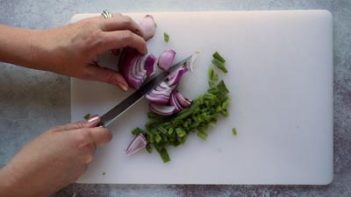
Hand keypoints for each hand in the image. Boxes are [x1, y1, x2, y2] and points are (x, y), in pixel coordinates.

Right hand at [0, 117, 110, 196]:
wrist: (25, 180)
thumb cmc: (35, 154)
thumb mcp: (54, 131)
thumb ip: (77, 126)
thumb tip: (94, 122)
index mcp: (83, 139)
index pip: (106, 134)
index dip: (101, 130)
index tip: (94, 129)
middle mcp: (87, 154)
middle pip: (94, 143)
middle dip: (84, 140)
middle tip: (65, 141)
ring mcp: (84, 166)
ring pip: (87, 154)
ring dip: (78, 152)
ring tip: (58, 152)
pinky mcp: (79, 176)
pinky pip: (80, 164)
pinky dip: (73, 162)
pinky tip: (58, 162)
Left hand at [30, 13, 146, 90]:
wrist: (42, 48)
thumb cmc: (61, 60)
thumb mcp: (87, 73)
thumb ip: (109, 77)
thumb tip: (124, 85)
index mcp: (98, 41)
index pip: (127, 37)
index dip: (139, 44)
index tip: (142, 52)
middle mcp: (97, 27)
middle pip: (127, 21)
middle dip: (138, 32)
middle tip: (141, 44)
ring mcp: (92, 21)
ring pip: (119, 17)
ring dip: (129, 26)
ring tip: (130, 41)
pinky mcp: (88, 20)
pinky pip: (110, 18)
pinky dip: (118, 26)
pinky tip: (114, 39)